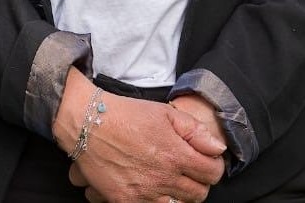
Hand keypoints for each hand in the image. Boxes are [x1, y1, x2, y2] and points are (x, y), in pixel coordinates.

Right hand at [56, 78, 223, 202]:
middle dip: (198, 181)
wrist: (86, 122)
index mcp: (176, 154)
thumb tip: (218, 148)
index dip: (213, 165)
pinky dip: (157, 201)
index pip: (212, 173)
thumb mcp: (162, 111)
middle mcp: (164, 178)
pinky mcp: (128, 202)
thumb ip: (194, 130)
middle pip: (199, 194)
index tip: (205, 160)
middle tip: (186, 170)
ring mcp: (146, 193)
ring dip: (179, 194)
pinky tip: (152, 188)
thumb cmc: (125, 114)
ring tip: (168, 180)